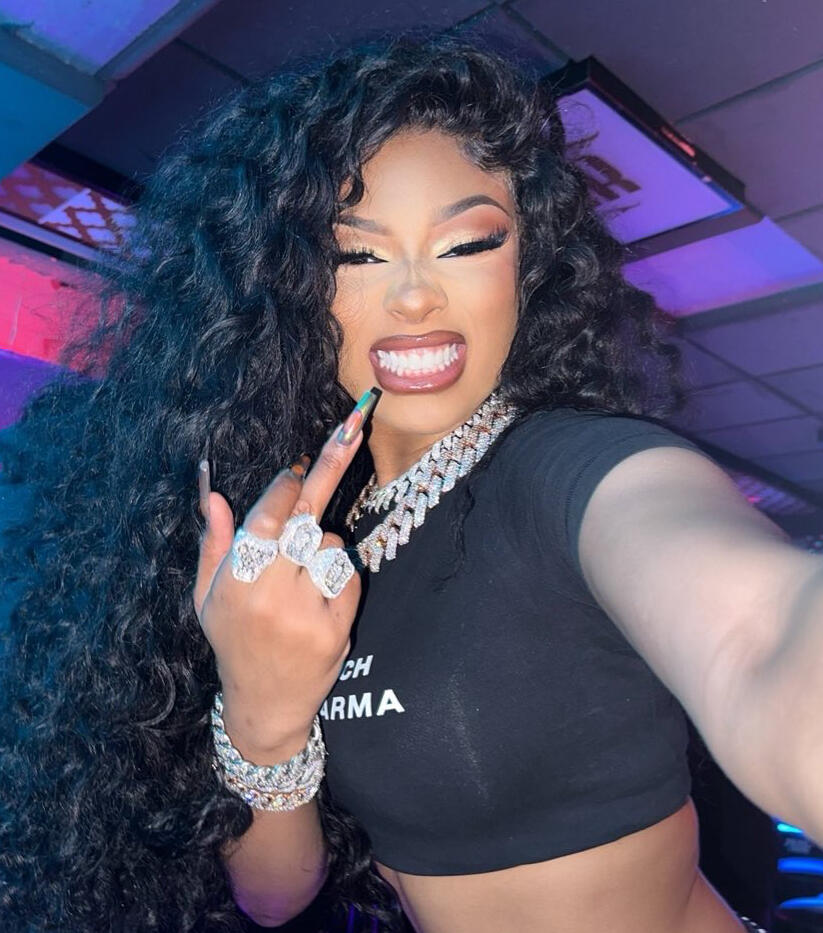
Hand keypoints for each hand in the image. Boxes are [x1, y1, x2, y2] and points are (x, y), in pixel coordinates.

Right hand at [192, 404, 372, 757]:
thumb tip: (213, 493)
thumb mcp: (207, 597)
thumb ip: (214, 544)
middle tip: (355, 422)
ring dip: (322, 547)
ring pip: (329, 545)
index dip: (287, 485)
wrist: (265, 704)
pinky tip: (321, 600)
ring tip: (303, 580)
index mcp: (234, 580)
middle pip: (306, 515)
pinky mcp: (335, 628)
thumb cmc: (233, 641)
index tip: (300, 466)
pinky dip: (340, 577)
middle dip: (332, 465)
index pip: (267, 515)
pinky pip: (348, 577)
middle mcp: (268, 592)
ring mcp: (304, 611)